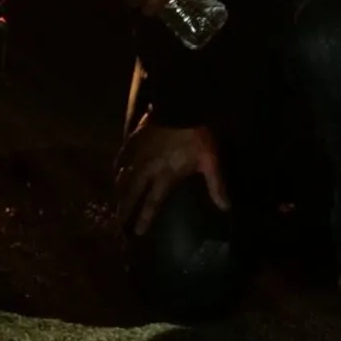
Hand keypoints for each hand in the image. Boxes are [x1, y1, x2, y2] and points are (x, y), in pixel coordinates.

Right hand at [112, 122, 229, 235]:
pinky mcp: (133, 141)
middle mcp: (147, 169)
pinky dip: (117, 168)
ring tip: (114, 202)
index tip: (137, 233)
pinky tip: (115, 172)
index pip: (153, 202)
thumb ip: (215, 184)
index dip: (145, 218)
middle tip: (118, 224)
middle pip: (132, 193)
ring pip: (123, 177)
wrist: (179, 107)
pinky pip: (121, 157)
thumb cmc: (196, 135)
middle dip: (125, 209)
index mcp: (165, 176)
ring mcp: (138, 154)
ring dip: (119, 191)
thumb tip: (225, 207)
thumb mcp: (210, 160)